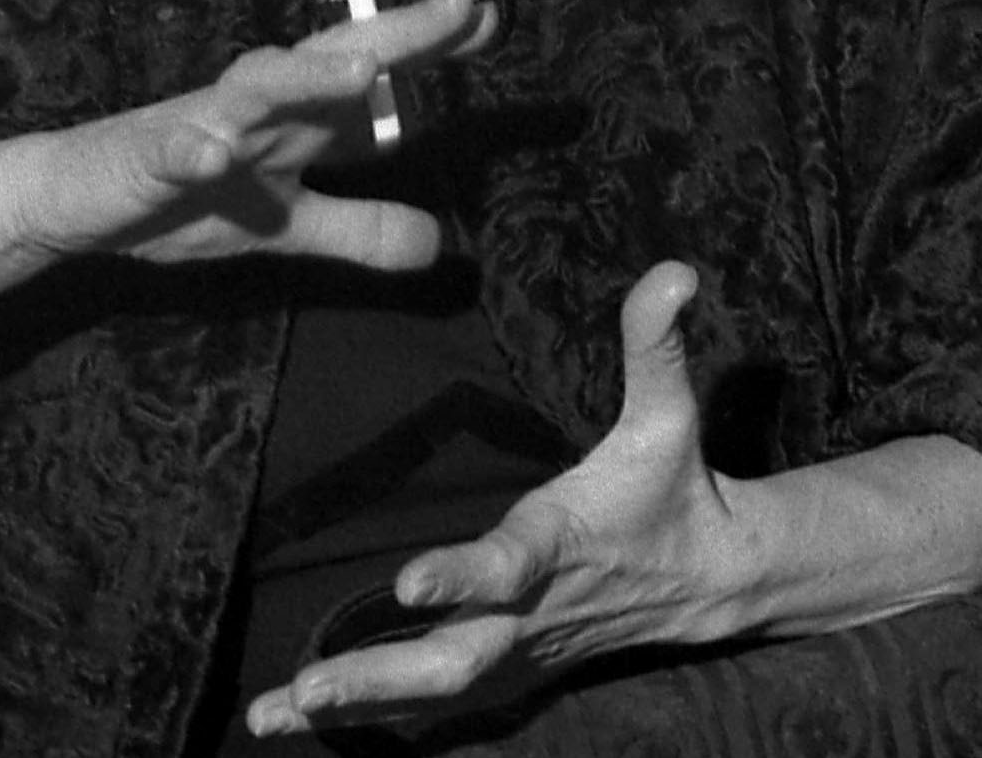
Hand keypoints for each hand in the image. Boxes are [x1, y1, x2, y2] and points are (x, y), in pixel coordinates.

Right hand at [0, 0, 496, 274]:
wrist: (63, 203)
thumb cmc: (178, 201)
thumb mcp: (283, 229)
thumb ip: (357, 231)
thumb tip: (438, 246)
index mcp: (292, 121)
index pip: (370, 78)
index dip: (428, 50)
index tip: (490, 18)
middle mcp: (255, 108)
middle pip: (330, 60)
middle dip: (395, 32)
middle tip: (460, 4)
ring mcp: (198, 126)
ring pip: (256, 90)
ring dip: (306, 76)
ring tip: (360, 68)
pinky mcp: (142, 158)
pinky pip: (169, 151)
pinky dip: (191, 148)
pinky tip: (212, 152)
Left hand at [247, 260, 745, 735]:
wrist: (709, 580)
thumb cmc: (674, 487)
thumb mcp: (667, 411)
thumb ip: (652, 342)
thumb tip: (672, 269)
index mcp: (558, 541)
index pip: (510, 565)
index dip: (464, 577)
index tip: (409, 584)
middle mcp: (532, 609)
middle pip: (455, 659)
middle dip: (378, 677)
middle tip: (304, 690)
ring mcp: (520, 651)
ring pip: (435, 693)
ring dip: (356, 706)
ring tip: (272, 716)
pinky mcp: (511, 671)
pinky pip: (436, 705)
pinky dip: (372, 718)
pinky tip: (302, 724)